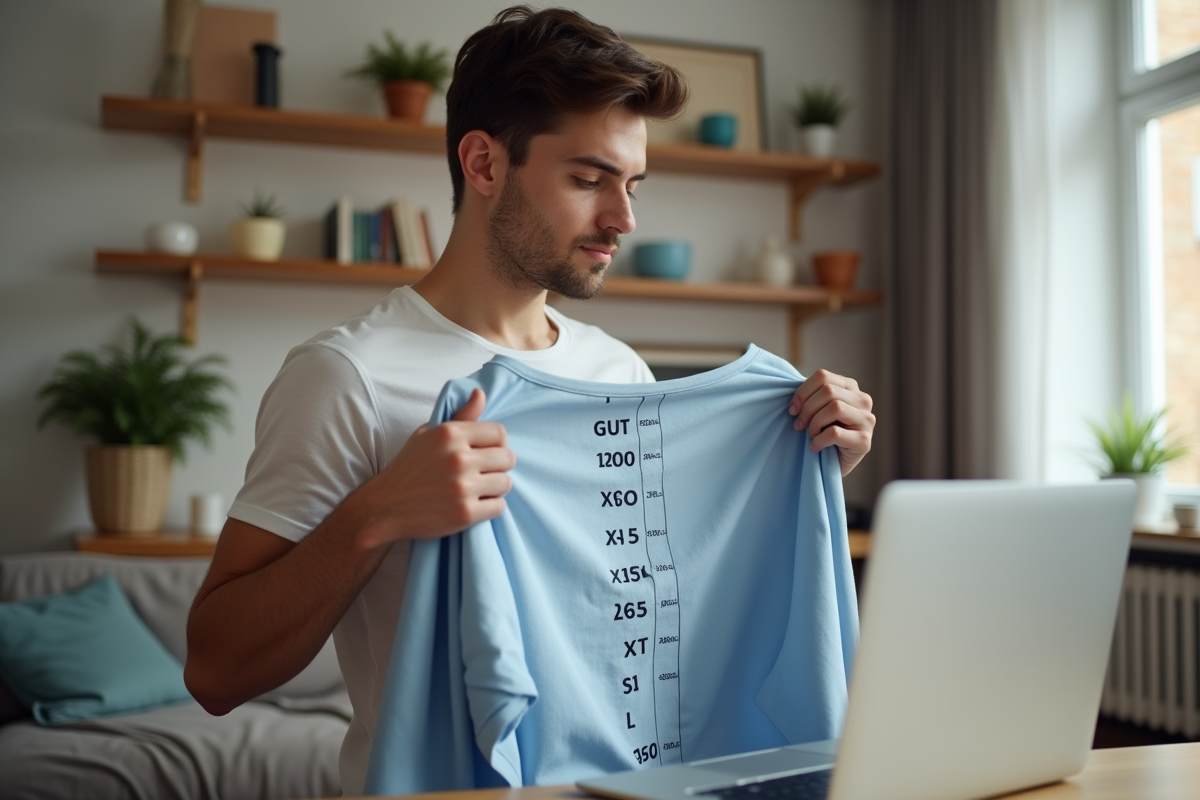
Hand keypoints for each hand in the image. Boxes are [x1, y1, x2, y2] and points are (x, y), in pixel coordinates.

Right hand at [356, 388, 514, 545]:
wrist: (385, 506)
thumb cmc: (409, 467)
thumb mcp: (429, 433)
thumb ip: (460, 415)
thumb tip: (480, 393)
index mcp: (450, 433)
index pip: (499, 432)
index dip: (497, 443)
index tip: (487, 452)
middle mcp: (458, 458)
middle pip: (507, 458)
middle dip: (499, 465)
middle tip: (483, 472)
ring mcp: (462, 487)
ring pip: (505, 483)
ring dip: (495, 487)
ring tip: (478, 488)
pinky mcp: (465, 513)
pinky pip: (499, 506)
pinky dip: (490, 507)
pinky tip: (473, 504)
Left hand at [788, 370, 874, 476]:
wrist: (831, 466)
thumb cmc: (821, 434)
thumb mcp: (817, 409)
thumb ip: (812, 396)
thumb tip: (791, 388)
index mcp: (850, 387)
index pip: (823, 376)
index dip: (802, 392)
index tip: (792, 409)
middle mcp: (863, 400)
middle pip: (828, 391)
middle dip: (807, 409)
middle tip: (799, 425)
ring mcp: (867, 420)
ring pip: (835, 407)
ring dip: (815, 423)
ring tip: (811, 434)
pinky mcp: (865, 441)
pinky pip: (835, 433)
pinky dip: (819, 440)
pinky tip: (815, 446)